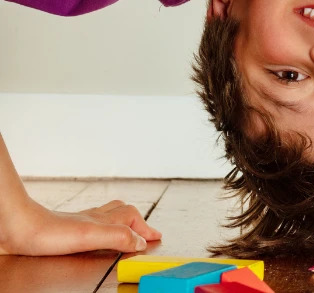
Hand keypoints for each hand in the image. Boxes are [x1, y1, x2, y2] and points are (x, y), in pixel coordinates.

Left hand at [0, 199, 161, 255]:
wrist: (17, 227)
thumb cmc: (47, 232)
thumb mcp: (90, 236)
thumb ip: (118, 237)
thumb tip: (140, 242)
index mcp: (101, 220)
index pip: (132, 218)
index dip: (145, 228)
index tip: (154, 238)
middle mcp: (91, 219)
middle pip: (121, 211)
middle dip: (136, 219)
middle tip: (144, 230)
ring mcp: (76, 223)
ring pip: (105, 215)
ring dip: (119, 220)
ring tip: (124, 227)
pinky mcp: (62, 230)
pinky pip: (88, 223)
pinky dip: (98, 226)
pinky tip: (89, 234)